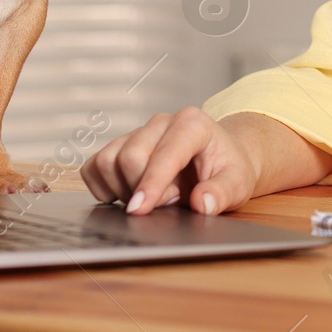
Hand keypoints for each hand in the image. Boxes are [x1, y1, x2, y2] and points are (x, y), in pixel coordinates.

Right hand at [81, 107, 259, 215]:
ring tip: (150, 198)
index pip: (164, 154)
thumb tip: (201, 203)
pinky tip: (125, 194)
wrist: (219, 158)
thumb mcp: (238, 184)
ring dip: (122, 189)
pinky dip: (102, 186)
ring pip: (108, 160)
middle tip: (166, 203)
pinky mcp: (119, 145)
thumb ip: (222, 193)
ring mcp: (138, 131)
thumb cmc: (228, 169)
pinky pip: (94, 165)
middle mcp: (161, 122)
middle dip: (141, 189)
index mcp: (192, 124)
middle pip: (131, 157)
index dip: (151, 184)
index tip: (138, 210)